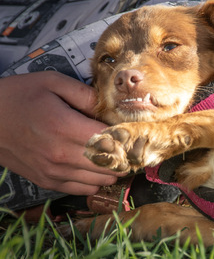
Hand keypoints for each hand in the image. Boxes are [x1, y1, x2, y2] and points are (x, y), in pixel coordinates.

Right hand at [0, 71, 124, 194]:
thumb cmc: (19, 97)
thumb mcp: (52, 82)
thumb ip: (85, 94)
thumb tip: (109, 107)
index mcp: (65, 127)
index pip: (111, 141)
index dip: (128, 139)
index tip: (135, 133)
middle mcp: (61, 154)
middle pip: (110, 165)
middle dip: (126, 157)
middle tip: (132, 146)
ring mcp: (53, 171)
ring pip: (100, 180)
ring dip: (114, 170)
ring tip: (118, 156)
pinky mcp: (46, 181)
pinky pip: (82, 190)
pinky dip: (96, 181)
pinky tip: (97, 168)